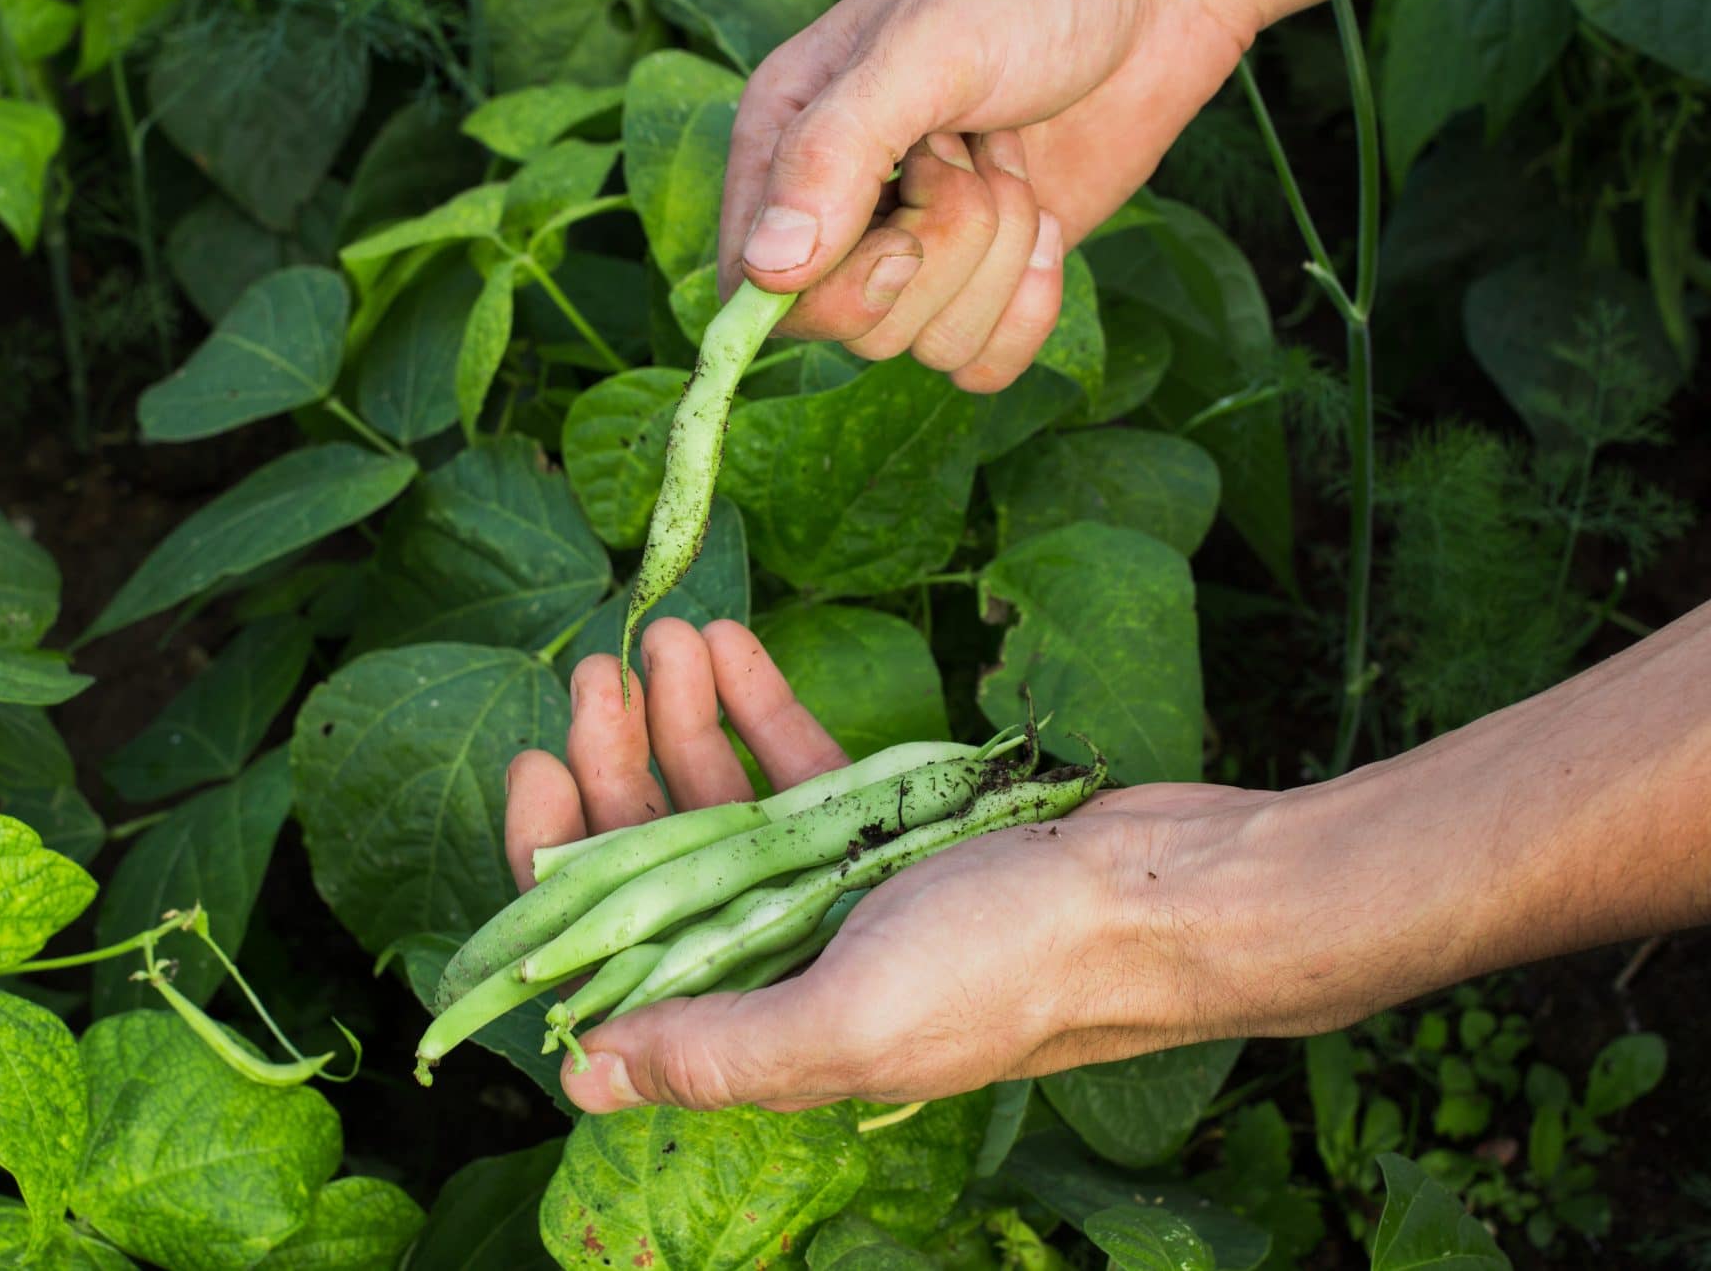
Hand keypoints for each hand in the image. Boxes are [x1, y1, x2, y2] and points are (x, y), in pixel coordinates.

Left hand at [503, 617, 1291, 1113]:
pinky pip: (799, 766)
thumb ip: (714, 1048)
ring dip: (683, 719)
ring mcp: (835, 888)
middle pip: (658, 861)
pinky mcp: (889, 829)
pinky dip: (759, 707)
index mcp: (761, 1027)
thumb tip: (582, 1073)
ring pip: (724, 802)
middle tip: (601, 670)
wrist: (1170, 895)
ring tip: (665, 637)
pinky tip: (731, 645)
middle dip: (617, 764)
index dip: (558, 865)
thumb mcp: (853, 1021)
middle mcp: (783, 961)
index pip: (613, 952)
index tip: (539, 765)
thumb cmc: (1018, 967)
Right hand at [719, 0, 1260, 392]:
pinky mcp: (989, 283)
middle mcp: (840, 212)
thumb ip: (833, 155)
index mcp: (784, 144)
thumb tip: (767, 272)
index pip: (752, 286)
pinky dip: (1028, 308)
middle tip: (971, 151)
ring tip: (1013, 163)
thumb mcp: (921, 53)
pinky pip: (982, 366)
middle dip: (942, 249)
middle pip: (854, 327)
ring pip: (929, 347)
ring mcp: (918, 254)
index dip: (831, 290)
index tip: (901, 232)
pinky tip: (1048, 226)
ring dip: (997, 260)